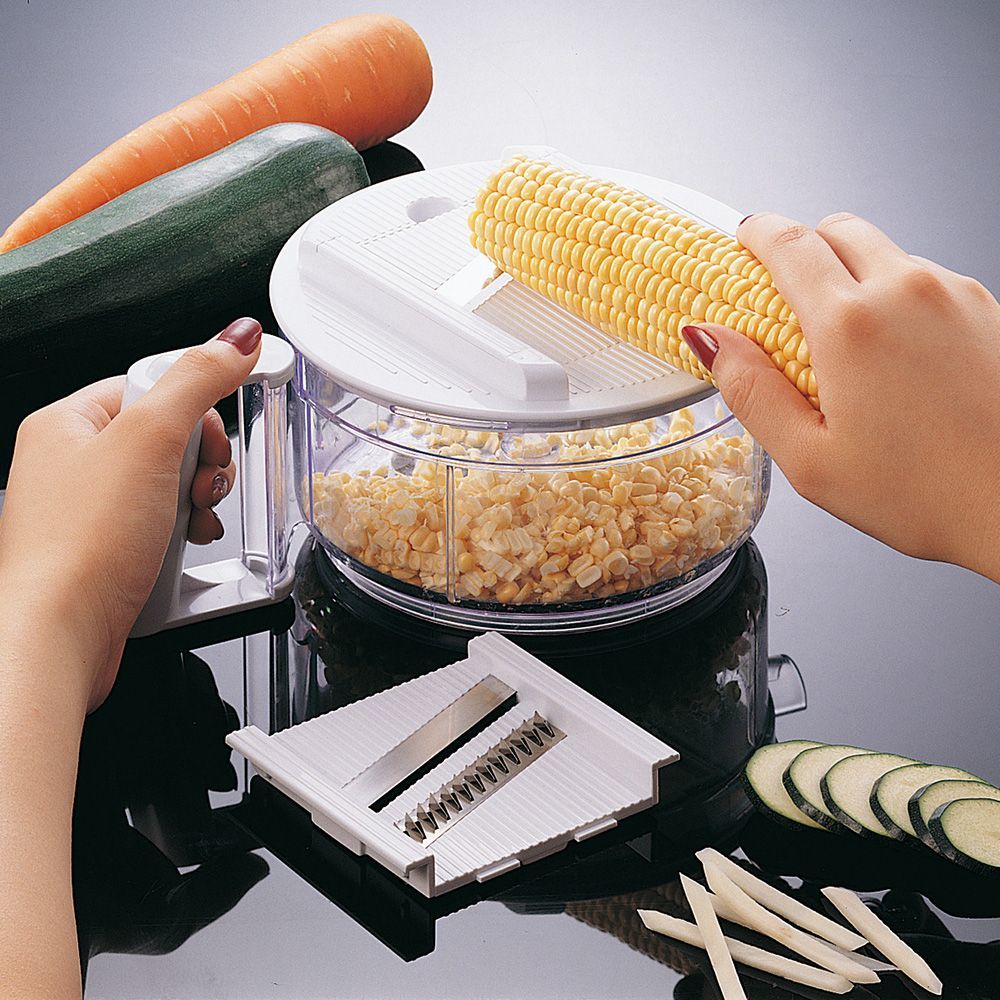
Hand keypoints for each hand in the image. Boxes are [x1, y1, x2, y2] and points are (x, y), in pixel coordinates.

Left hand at [0, 318, 262, 710]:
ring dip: (198, 501)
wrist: (59, 636)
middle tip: (199, 484)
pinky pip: (163, 525)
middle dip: (200, 464)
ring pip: (171, 484)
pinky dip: (185, 534)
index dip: (193, 410)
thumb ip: (197, 381)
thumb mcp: (150, 441)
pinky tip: (185, 545)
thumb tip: (235, 338)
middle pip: (168, 437)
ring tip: (192, 520)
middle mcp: (74, 465)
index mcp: (68, 423)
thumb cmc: (80, 546)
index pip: (150, 385)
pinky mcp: (110, 552)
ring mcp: (91, 512)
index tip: (211, 436)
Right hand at [680, 213, 999, 580]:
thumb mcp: (810, 459)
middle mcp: (907, 291)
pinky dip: (898, 297)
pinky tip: (897, 357)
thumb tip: (709, 341)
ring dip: (854, 275)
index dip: (757, 233)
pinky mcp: (988, 309)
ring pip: (887, 253)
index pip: (789, 243)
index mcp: (851, 325)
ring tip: (847, 343)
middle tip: (786, 295)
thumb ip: (751, 390)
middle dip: (805, 248)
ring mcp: (955, 294)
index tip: (744, 240)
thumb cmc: (923, 493)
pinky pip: (927, 280)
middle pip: (839, 230)